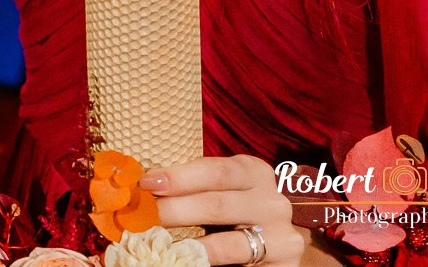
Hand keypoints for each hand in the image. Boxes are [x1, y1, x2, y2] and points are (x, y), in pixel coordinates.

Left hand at [143, 156, 310, 263]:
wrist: (266, 245)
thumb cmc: (231, 213)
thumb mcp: (216, 193)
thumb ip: (190, 190)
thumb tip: (141, 190)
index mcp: (253, 172)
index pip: (214, 171)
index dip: (179, 177)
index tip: (146, 184)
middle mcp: (272, 200)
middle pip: (217, 204)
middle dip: (174, 210)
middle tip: (142, 217)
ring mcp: (282, 234)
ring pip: (229, 241)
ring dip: (188, 244)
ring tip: (158, 243)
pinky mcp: (285, 263)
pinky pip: (240, 263)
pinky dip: (207, 261)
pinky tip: (186, 260)